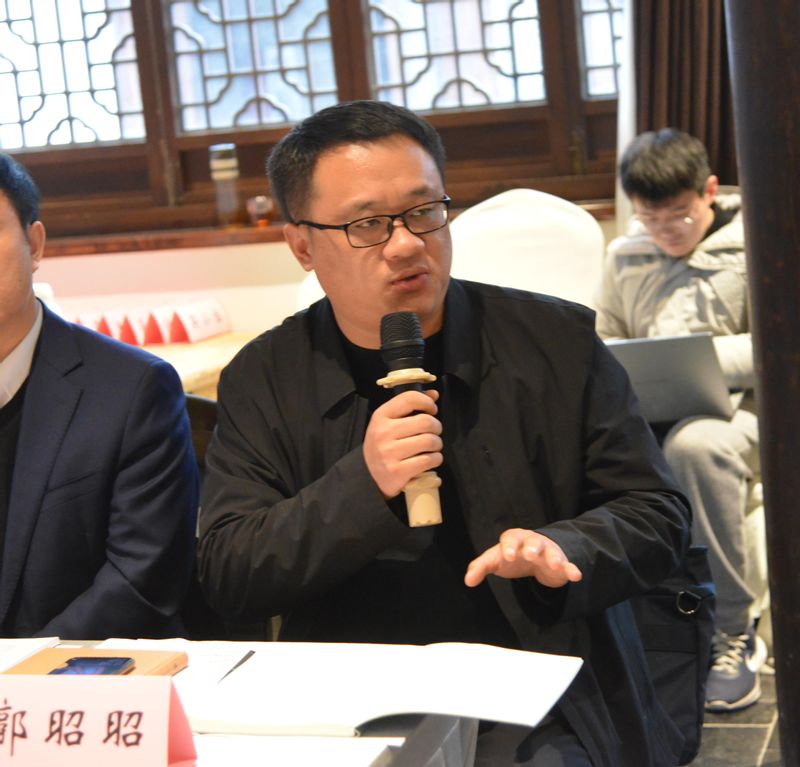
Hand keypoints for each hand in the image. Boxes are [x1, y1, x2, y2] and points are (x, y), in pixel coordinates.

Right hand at [363, 389, 442, 497]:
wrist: (369, 476)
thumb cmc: (385, 445)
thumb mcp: (390, 422)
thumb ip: (410, 406)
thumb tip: (434, 394)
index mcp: (380, 416)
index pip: (410, 398)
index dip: (427, 402)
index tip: (432, 410)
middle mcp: (383, 433)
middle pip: (425, 421)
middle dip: (436, 427)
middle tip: (434, 432)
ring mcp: (389, 453)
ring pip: (430, 441)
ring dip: (437, 444)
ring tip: (432, 447)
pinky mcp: (397, 471)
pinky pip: (429, 460)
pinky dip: (436, 459)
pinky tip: (431, 459)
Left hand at [464, 528, 582, 588]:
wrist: (534, 557)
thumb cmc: (510, 556)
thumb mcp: (495, 560)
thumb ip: (480, 568)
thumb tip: (468, 581)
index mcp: (513, 539)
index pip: (509, 538)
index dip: (509, 547)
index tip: (507, 556)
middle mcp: (531, 542)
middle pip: (532, 541)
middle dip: (531, 547)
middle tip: (529, 554)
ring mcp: (547, 551)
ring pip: (551, 551)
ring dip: (553, 557)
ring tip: (555, 564)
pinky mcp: (560, 563)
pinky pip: (567, 565)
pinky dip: (571, 569)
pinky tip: (576, 576)